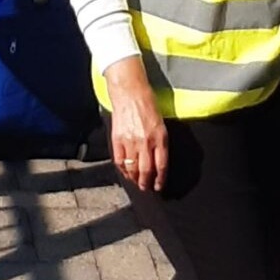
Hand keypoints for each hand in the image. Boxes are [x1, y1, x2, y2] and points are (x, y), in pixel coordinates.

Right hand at [104, 57, 167, 191]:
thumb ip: (160, 142)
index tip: (159, 186)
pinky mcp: (117, 139)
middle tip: (146, 188)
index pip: (161, 166)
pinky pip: (119, 160)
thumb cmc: (148, 103)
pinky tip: (125, 172)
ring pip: (132, 168)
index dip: (160, 179)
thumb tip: (158, 161)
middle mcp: (145, 141)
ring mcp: (130, 141)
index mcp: (160, 137)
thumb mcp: (161, 123)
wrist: (130, 91)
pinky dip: (122, 169)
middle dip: (146, 183)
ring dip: (134, 179)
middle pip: (146, 171)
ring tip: (136, 182)